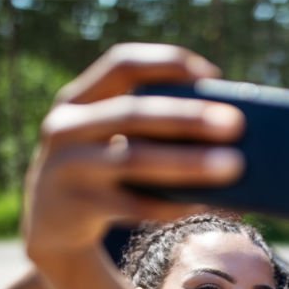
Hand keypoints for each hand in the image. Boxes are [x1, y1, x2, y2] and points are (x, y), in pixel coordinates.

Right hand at [24, 43, 245, 263]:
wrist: (51, 225)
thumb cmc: (102, 170)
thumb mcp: (109, 138)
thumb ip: (148, 126)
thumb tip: (227, 129)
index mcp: (77, 98)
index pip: (122, 64)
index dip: (167, 63)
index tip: (212, 74)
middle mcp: (65, 128)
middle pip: (133, 114)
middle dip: (188, 117)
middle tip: (237, 124)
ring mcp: (67, 169)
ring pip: (134, 160)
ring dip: (188, 162)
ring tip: (234, 166)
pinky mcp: (76, 209)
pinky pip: (133, 205)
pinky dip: (172, 204)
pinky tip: (205, 203)